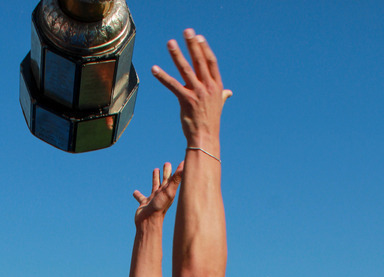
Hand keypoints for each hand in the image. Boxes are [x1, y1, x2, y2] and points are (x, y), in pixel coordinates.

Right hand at [133, 162, 183, 227]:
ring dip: (155, 179)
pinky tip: (135, 192)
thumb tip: (185, 164)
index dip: (176, 170)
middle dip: (166, 172)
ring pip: (154, 186)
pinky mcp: (144, 203)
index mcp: (168, 191)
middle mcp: (161, 194)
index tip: (182, 162)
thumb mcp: (169, 191)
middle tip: (166, 164)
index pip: (173, 178)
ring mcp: (153, 199)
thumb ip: (176, 178)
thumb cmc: (160, 207)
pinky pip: (141, 197)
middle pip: (164, 180)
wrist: (148, 222)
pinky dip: (138, 194)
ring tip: (155, 170)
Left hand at [152, 30, 231, 147]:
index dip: (205, 49)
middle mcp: (208, 87)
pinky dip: (162, 76)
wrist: (205, 138)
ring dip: (177, 54)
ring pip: (186, 69)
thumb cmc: (210, 122)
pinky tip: (154, 69)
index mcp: (217, 86)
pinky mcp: (186, 100)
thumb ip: (222, 96)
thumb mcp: (218, 106)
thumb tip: (228, 92)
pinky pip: (173, 85)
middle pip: (200, 61)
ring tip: (170, 42)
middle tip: (187, 31)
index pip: (211, 62)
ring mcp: (198, 93)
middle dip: (192, 45)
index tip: (199, 37)